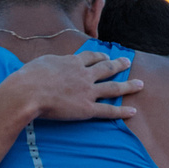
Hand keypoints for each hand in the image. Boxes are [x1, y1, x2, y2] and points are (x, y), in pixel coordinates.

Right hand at [8, 49, 142, 122]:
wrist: (28, 92)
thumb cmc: (28, 78)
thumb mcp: (40, 63)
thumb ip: (50, 64)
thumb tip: (48, 66)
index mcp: (71, 62)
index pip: (90, 56)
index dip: (100, 56)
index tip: (106, 56)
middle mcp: (83, 74)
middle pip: (106, 68)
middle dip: (118, 65)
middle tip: (128, 62)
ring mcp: (87, 91)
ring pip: (112, 88)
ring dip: (128, 86)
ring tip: (140, 84)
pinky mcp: (86, 109)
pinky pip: (107, 111)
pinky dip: (121, 111)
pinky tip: (133, 112)